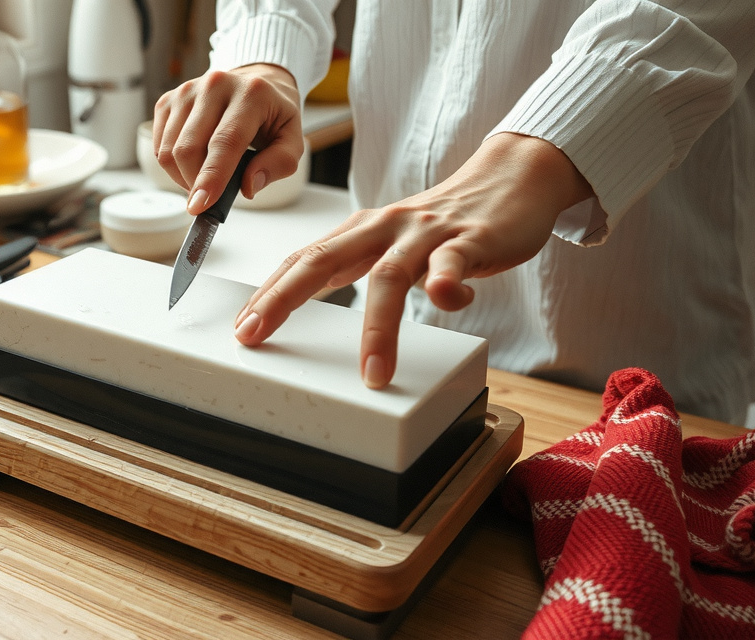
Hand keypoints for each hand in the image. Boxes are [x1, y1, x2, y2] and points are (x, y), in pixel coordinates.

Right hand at [153, 64, 303, 213]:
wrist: (255, 83)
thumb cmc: (273, 116)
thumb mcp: (292, 141)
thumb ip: (278, 164)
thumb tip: (248, 186)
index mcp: (251, 94)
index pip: (225, 142)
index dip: (211, 177)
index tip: (199, 206)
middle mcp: (215, 85)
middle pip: (188, 148)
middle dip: (195, 183)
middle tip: (211, 196)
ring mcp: (187, 91)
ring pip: (168, 150)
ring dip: (183, 177)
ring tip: (206, 177)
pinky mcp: (169, 100)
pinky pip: (159, 146)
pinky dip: (172, 166)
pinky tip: (193, 163)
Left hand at [232, 133, 594, 388]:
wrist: (512, 179)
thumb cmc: (446, 222)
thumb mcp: (391, 244)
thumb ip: (357, 268)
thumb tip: (310, 297)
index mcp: (361, 233)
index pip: (303, 261)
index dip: (268, 292)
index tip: (242, 327)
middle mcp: (384, 229)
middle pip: (323, 260)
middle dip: (283, 298)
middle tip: (255, 333)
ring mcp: (426, 234)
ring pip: (389, 277)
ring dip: (378, 328)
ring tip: (374, 373)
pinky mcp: (470, 239)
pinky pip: (454, 262)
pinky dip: (448, 283)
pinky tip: (446, 300)